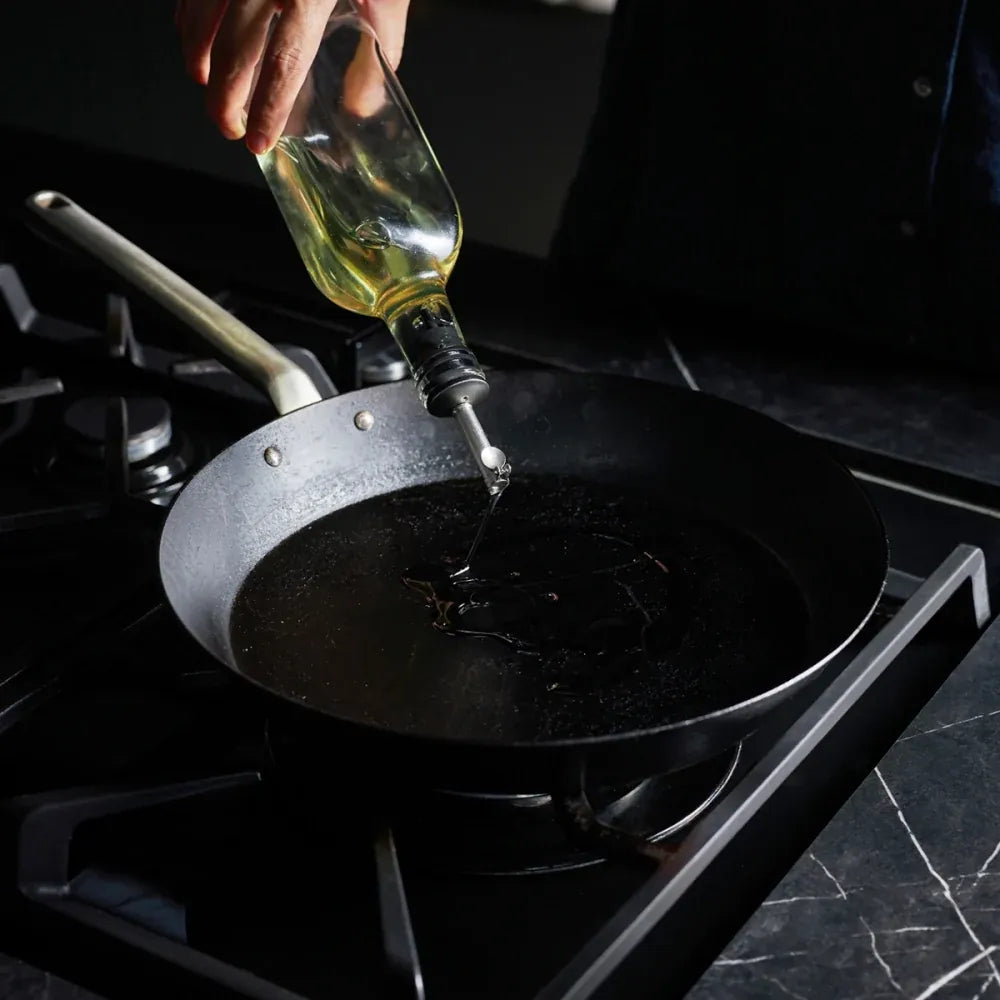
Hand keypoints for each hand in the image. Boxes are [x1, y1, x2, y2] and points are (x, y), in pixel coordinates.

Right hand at [175, 0, 410, 153]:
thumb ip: (380, 44)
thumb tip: (362, 103)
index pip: (283, 65)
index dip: (267, 109)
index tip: (259, 142)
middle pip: (234, 51)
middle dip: (225, 99)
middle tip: (230, 129)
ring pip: (201, 20)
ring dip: (199, 61)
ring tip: (206, 89)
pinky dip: (189, 19)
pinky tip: (194, 42)